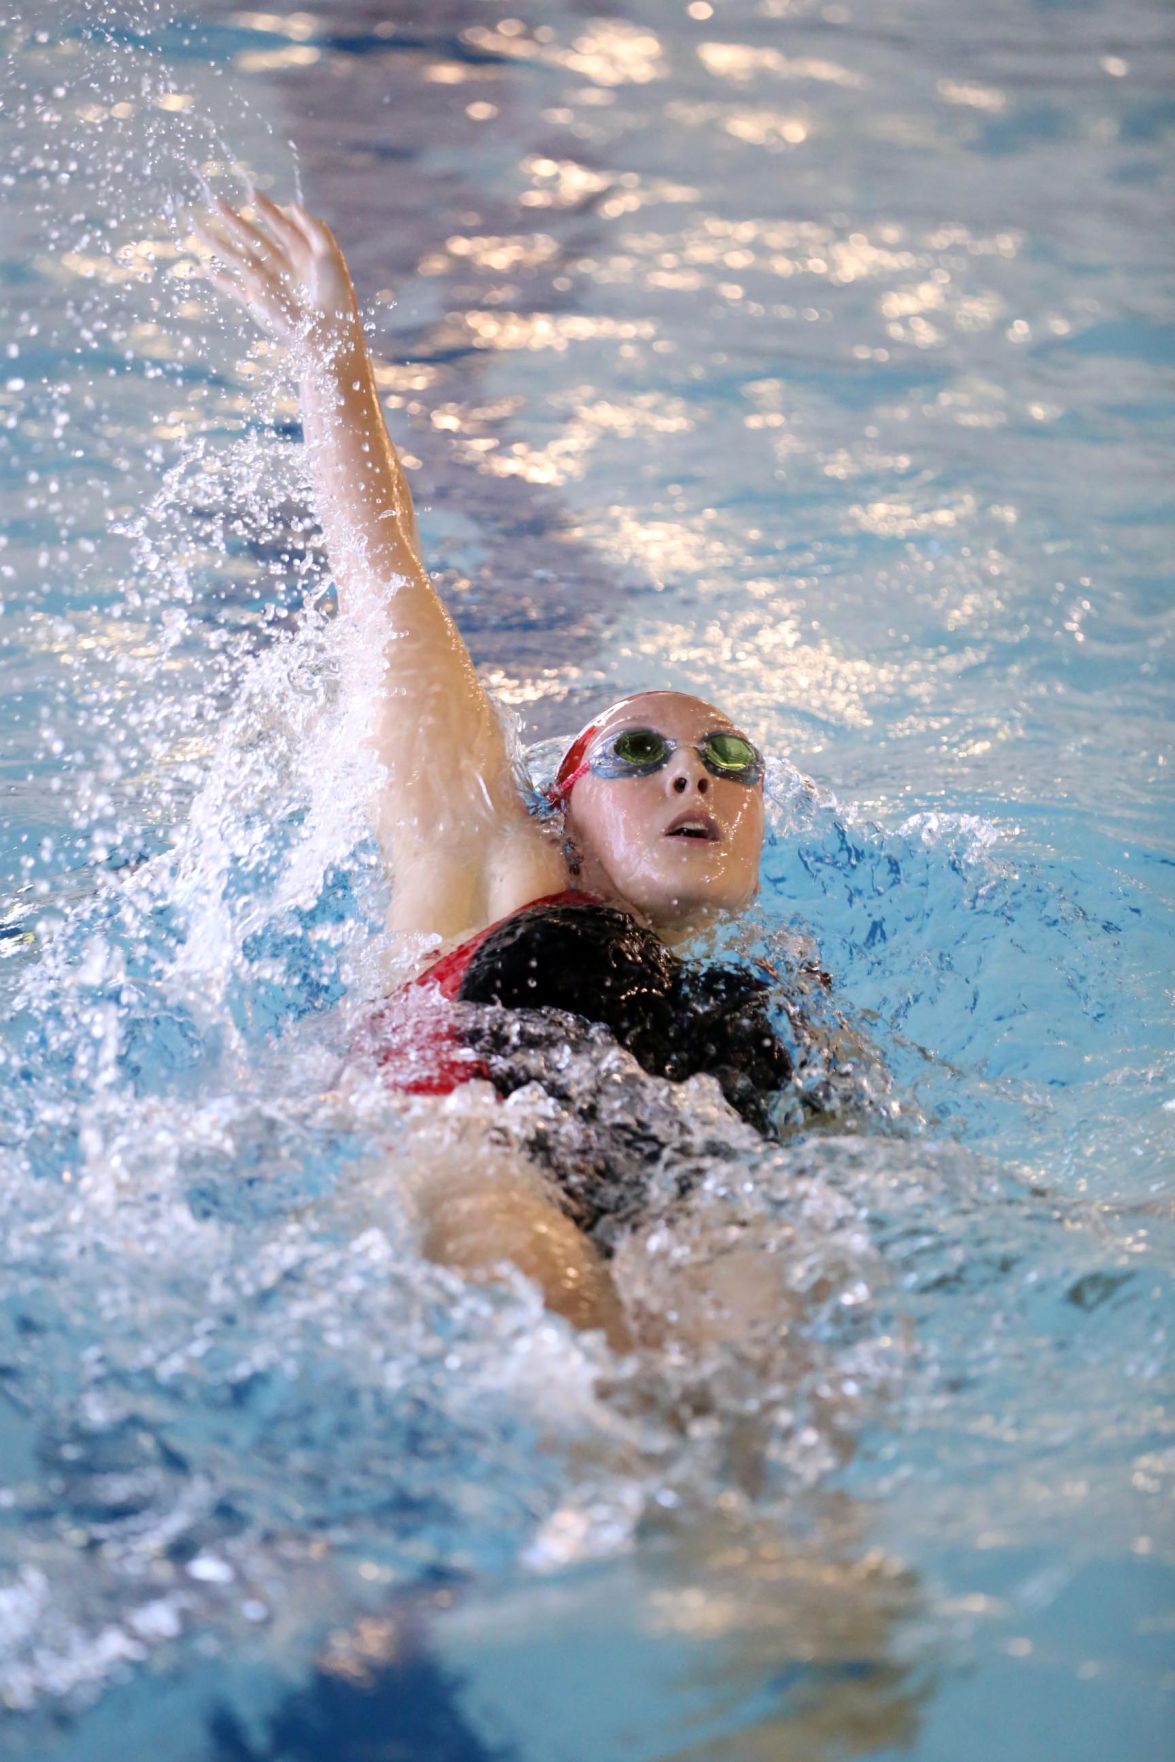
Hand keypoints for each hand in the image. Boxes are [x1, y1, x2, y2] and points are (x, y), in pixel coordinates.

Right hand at [194, 192, 360, 347]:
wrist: (326, 333)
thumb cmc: (335, 297)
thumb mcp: (329, 257)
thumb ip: (314, 229)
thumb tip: (293, 205)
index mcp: (300, 255)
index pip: (280, 226)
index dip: (266, 209)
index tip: (251, 192)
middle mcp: (281, 267)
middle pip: (252, 238)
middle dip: (233, 220)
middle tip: (214, 201)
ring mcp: (267, 284)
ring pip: (237, 258)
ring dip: (217, 243)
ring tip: (197, 228)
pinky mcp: (257, 302)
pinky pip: (234, 288)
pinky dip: (221, 280)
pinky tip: (206, 268)